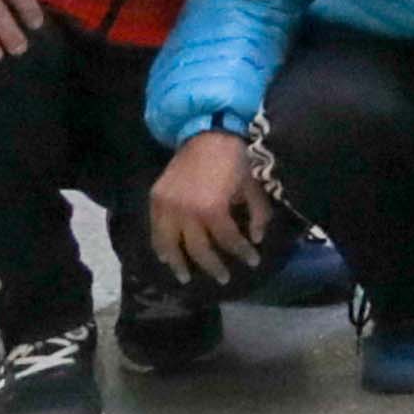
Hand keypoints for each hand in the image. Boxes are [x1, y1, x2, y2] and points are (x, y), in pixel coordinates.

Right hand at [144, 130, 271, 282]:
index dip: (242, 253)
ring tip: (186, 278)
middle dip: (214, 267)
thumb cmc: (234, 160)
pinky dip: (160, 246)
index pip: (228, 240)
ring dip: (179, 264)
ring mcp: (167, 207)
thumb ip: (258, 215)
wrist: (206, 135)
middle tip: (224, 278)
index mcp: (212, 209)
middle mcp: (186, 212)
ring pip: (170, 245)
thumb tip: (255, 240)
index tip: (253, 262)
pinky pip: (155, 230)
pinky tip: (166, 257)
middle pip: (199, 250)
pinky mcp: (155, 199)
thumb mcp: (253, 186)